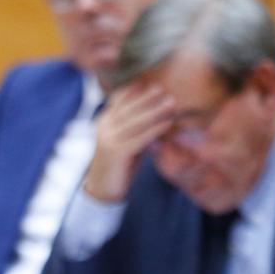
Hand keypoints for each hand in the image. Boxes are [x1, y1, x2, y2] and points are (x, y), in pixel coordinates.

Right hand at [83, 82, 173, 201]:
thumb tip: (158, 116)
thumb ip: (136, 129)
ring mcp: (109, 139)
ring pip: (136, 121)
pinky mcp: (117, 152)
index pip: (118, 102)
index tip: (148, 84)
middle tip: (163, 90)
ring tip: (171, 103)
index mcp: (104, 122)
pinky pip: (140, 138)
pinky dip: (156, 129)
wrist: (103, 189)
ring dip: (155, 111)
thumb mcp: (126, 141)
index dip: (133, 92)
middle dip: (147, 98)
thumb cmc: (119, 164)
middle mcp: (104, 128)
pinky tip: (168, 124)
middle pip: (129, 109)